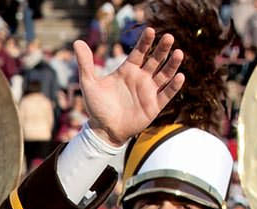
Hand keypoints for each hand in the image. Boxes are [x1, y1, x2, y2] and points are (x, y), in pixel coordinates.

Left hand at [77, 30, 184, 146]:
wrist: (103, 131)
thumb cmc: (97, 107)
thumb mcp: (89, 84)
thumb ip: (85, 64)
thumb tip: (77, 42)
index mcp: (127, 70)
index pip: (139, 52)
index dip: (145, 42)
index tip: (151, 30)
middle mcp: (141, 78)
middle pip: (155, 60)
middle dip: (162, 49)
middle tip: (169, 37)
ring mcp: (149, 91)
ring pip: (164, 74)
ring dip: (172, 64)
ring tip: (178, 53)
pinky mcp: (155, 105)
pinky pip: (167, 94)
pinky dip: (174, 86)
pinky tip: (180, 76)